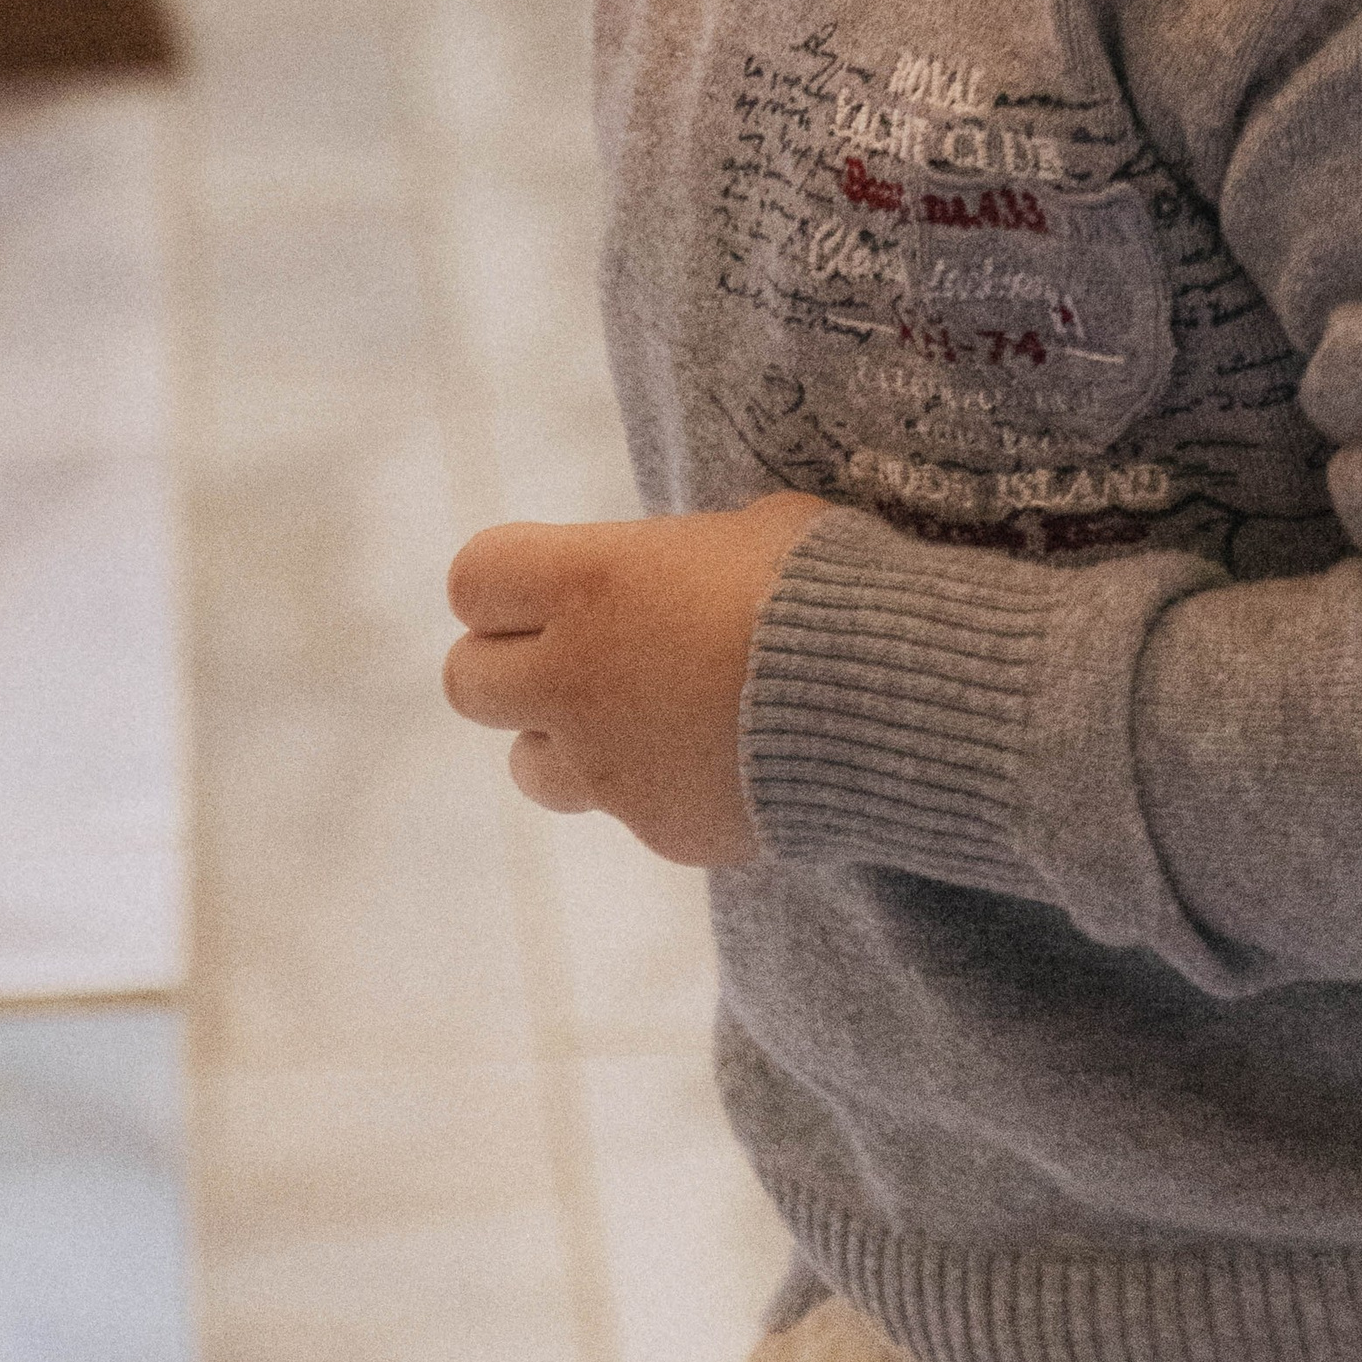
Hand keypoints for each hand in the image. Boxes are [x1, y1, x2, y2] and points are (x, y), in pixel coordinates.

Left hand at [444, 491, 829, 866]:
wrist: (893, 695)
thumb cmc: (824, 582)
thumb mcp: (745, 532)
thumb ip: (677, 561)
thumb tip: (676, 572)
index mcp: (588, 581)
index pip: (473, 579)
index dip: (505, 582)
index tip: (545, 583)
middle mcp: (577, 676)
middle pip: (468, 682)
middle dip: (510, 667)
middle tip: (570, 655)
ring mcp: (610, 765)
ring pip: (527, 767)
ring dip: (563, 742)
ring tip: (633, 717)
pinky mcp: (658, 828)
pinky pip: (625, 810)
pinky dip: (654, 789)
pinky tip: (717, 760)